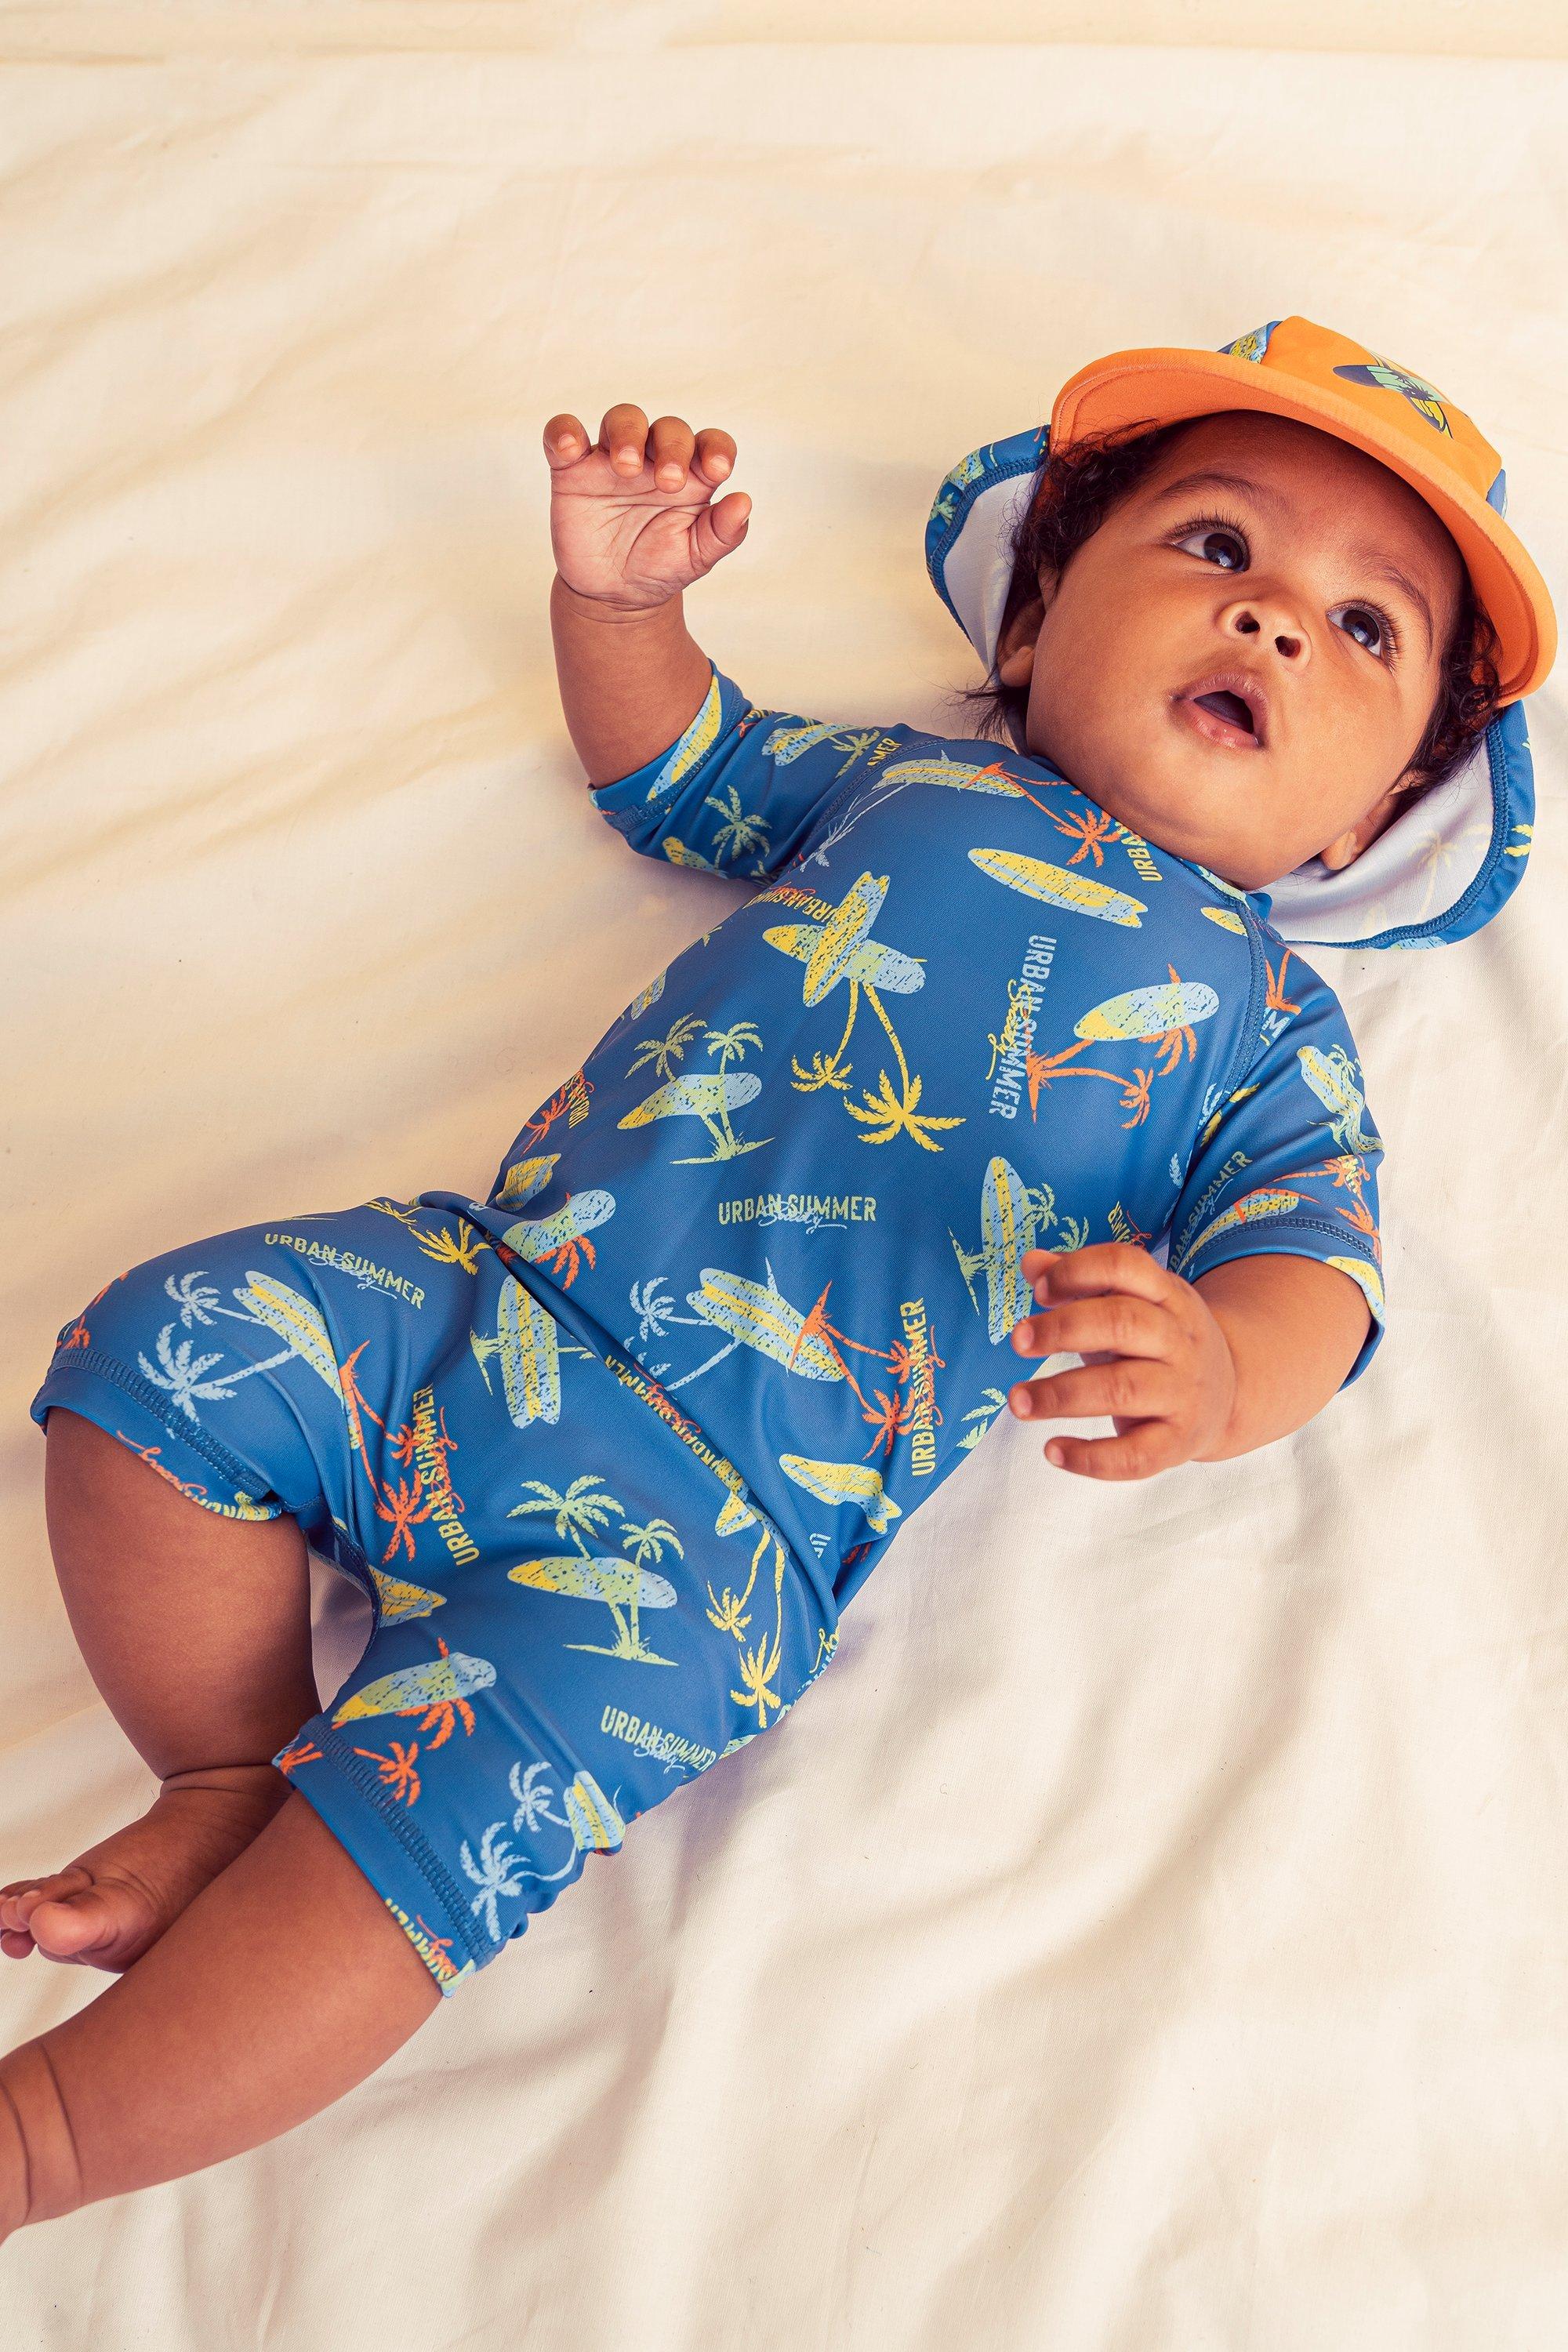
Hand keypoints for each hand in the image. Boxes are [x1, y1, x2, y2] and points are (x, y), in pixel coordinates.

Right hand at [543, 402, 751, 612]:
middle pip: (667, 428)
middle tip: (668, 483)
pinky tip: (570, 447)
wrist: (614, 595)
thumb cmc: (660, 567)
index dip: (717, 448)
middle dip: (672, 448)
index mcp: (692, 474)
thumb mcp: (696, 557)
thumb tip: (744, 502)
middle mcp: (653, 458)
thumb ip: (722, 532)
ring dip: (627, 434)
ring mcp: (612, 459)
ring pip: (622, 419)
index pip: (710, 444)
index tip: (718, 471)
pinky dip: (563, 432)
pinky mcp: (573, 469)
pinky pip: (564, 434)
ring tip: (626, 468)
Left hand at [1006, 1244, 1237, 1479]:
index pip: (1125, 1266)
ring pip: (1123, 1389)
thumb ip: (1080, 1282)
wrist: (1232, 1393)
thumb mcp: (1131, 1304)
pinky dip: (1090, 1458)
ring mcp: (1182, 1394)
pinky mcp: (1178, 1443)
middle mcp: (1179, 1341)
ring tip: (1019, 1401)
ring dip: (1062, 1394)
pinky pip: (1136, 1456)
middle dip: (1062, 1330)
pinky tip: (1053, 1451)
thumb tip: (1032, 1263)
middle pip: (1123, 1324)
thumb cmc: (1158, 1344)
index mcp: (1166, 1296)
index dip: (1079, 1271)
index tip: (1040, 1290)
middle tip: (1018, 1340)